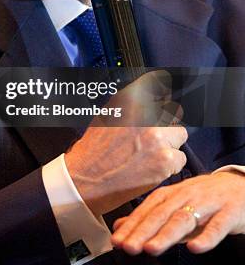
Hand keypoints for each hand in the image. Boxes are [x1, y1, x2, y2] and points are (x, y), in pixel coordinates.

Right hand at [64, 71, 187, 216]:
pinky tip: (152, 168)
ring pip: (180, 134)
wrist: (85, 180)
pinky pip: (180, 158)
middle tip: (153, 136)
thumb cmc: (92, 150)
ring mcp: (158, 137)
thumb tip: (152, 99)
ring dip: (169, 143)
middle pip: (173, 111)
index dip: (163, 93)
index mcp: (131, 99)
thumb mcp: (107, 115)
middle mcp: (147, 114)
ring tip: (151, 154)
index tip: (164, 97)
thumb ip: (131, 106)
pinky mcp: (166, 160)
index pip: (159, 84)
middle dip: (165, 124)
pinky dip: (170, 165)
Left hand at [112, 171, 244, 254]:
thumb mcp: (177, 205)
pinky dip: (206, 237)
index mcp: (173, 194)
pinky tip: (195, 248)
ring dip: (167, 234)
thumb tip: (120, 227)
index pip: (148, 209)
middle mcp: (187, 195)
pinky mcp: (229, 213)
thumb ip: (150, 217)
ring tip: (151, 248)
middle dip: (143, 231)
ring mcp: (208, 203)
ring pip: (185, 219)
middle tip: (128, 247)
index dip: (132, 225)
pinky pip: (217, 226)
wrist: (241, 186)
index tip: (117, 241)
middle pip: (162, 214)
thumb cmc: (205, 198)